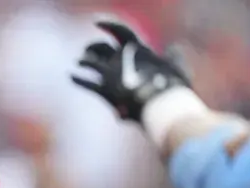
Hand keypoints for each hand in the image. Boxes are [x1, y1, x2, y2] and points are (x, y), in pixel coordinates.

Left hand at [70, 20, 190, 121]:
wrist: (160, 104)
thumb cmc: (172, 87)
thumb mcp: (178, 67)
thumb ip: (174, 56)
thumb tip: (173, 48)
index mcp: (138, 49)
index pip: (121, 31)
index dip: (109, 25)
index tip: (97, 21)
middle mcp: (121, 58)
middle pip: (100, 48)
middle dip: (93, 47)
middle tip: (88, 51)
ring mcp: (110, 73)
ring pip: (90, 62)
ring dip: (84, 61)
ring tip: (79, 62)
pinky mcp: (104, 90)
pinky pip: (86, 83)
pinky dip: (78, 79)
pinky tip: (71, 76)